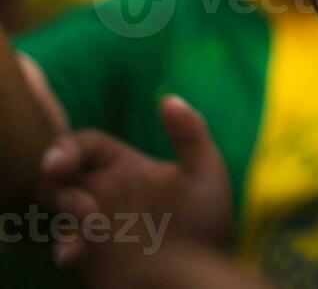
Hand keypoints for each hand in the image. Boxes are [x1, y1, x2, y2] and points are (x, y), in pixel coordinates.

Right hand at [38, 96, 231, 269]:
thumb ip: (191, 135)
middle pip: (59, 178)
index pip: (84, 147)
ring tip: (88, 219)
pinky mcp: (94, 258)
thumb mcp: (206, 176)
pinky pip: (68, 250)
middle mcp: (101, 195)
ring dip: (63, 214)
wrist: (209, 271)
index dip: (66, 149)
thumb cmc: (207, 223)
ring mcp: (94, 228)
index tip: (59, 161)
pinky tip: (75, 252)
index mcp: (122, 168)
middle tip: (65, 190)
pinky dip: (68, 248)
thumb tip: (167, 99)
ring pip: (59, 215)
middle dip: (54, 181)